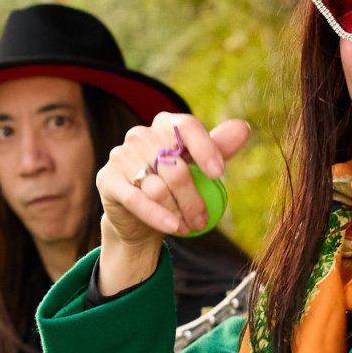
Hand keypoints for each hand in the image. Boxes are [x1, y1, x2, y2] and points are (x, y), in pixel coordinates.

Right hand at [96, 113, 249, 291]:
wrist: (140, 216)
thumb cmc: (174, 188)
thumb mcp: (199, 168)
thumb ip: (219, 149)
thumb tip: (243, 127)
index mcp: (165, 125)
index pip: (186, 126)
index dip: (205, 148)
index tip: (219, 174)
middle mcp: (140, 135)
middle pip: (175, 166)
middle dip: (193, 198)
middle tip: (203, 220)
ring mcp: (121, 155)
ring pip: (158, 187)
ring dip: (177, 211)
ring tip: (188, 227)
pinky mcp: (108, 179)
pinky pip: (137, 199)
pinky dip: (157, 215)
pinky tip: (173, 227)